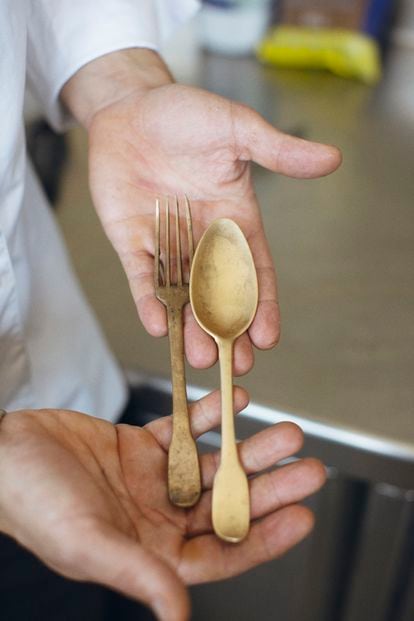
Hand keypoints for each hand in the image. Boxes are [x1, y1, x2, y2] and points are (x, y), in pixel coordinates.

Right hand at [0, 390, 324, 620]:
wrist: (5, 453)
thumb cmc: (35, 503)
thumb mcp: (88, 543)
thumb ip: (139, 574)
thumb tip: (180, 618)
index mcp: (150, 552)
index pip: (221, 552)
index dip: (264, 537)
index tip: (303, 516)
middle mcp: (156, 517)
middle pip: (226, 503)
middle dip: (268, 485)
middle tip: (307, 466)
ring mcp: (150, 480)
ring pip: (211, 464)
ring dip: (246, 447)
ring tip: (284, 431)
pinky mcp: (138, 446)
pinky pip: (182, 429)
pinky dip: (208, 416)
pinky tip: (235, 402)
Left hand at [62, 50, 340, 374]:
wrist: (130, 108)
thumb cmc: (186, 115)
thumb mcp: (237, 129)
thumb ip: (278, 151)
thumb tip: (332, 158)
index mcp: (234, 221)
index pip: (253, 271)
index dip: (261, 305)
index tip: (268, 337)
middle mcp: (202, 240)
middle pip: (218, 295)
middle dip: (227, 330)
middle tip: (235, 364)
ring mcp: (167, 245)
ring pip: (182, 295)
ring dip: (190, 328)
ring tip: (199, 358)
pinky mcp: (132, 243)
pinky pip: (142, 278)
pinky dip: (149, 302)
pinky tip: (158, 326)